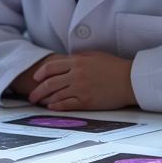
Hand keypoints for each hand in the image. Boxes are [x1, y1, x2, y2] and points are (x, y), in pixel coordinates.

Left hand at [17, 52, 134, 109]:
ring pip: (56, 95)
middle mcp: (76, 74)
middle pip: (49, 83)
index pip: (51, 67)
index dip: (40, 73)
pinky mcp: (87, 101)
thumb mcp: (94, 55)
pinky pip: (67, 104)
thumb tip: (66, 59)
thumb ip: (78, 57)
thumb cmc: (114, 66)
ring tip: (40, 103)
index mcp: (77, 61)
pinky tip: (51, 107)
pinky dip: (56, 106)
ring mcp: (81, 88)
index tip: (35, 78)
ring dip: (45, 100)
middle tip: (31, 96)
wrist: (130, 80)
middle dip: (37, 90)